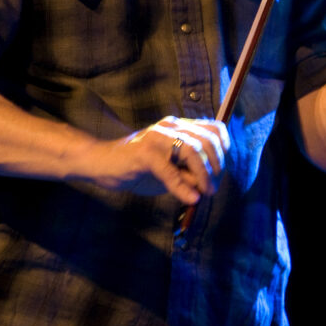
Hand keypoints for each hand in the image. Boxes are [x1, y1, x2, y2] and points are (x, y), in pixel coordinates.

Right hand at [95, 116, 229, 204]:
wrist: (102, 164)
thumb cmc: (138, 168)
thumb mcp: (170, 170)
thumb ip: (189, 174)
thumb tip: (208, 187)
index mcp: (179, 127)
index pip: (213, 129)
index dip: (223, 149)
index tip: (220, 170)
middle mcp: (171, 127)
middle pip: (207, 141)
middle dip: (216, 167)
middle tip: (211, 188)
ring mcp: (157, 137)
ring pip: (193, 151)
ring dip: (203, 175)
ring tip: (204, 193)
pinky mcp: (144, 152)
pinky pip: (170, 170)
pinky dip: (182, 187)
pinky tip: (189, 199)